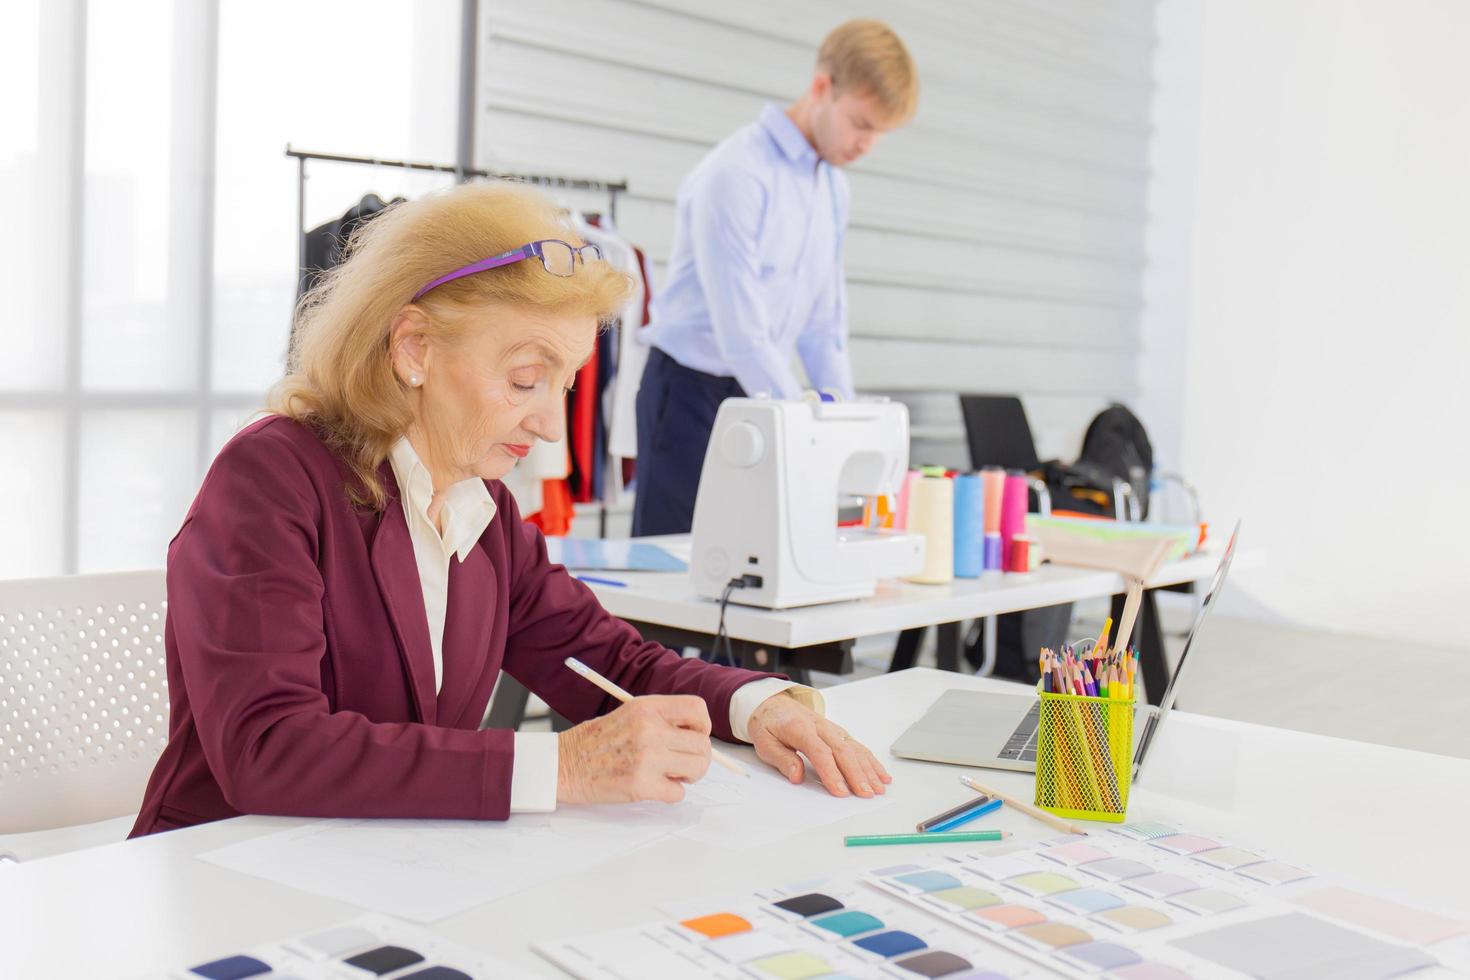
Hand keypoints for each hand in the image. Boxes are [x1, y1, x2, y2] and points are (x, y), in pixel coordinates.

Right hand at [556, 695, 711, 804]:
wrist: (561, 766)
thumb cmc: (592, 742)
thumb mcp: (627, 714)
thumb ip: (659, 720)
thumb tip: (695, 735)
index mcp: (647, 708)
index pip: (697, 709)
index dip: (702, 725)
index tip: (693, 736)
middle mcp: (650, 729)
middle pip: (703, 744)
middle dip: (697, 757)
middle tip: (681, 763)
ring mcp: (647, 758)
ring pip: (697, 768)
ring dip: (688, 776)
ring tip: (670, 775)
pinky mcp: (642, 785)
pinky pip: (678, 793)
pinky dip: (670, 794)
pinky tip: (653, 787)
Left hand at [746, 693, 891, 797]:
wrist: (773, 704)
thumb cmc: (769, 725)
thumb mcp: (764, 743)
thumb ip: (782, 759)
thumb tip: (796, 776)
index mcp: (800, 728)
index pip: (820, 751)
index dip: (832, 772)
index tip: (840, 791)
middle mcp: (820, 726)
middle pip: (842, 750)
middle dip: (856, 774)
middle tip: (866, 794)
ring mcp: (832, 728)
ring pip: (854, 748)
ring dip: (868, 769)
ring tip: (878, 788)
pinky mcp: (838, 732)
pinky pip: (857, 746)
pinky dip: (871, 761)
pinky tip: (881, 774)